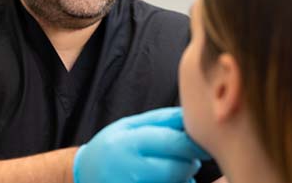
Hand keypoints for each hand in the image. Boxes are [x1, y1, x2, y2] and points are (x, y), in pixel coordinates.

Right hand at [73, 107, 208, 182]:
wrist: (85, 174)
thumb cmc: (111, 146)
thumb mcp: (129, 125)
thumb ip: (162, 120)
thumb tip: (192, 115)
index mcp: (128, 143)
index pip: (171, 143)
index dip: (194, 143)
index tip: (205, 141)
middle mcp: (129, 170)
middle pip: (178, 169)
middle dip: (190, 162)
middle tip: (185, 155)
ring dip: (183, 176)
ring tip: (167, 166)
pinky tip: (160, 179)